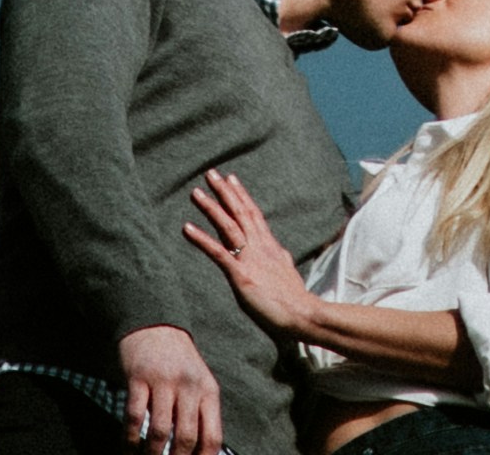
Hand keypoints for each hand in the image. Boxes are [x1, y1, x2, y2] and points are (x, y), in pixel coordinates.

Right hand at [119, 323, 226, 454]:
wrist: (156, 324)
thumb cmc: (179, 362)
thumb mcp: (199, 384)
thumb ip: (201, 414)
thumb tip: (200, 453)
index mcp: (208, 391)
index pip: (212, 437)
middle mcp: (189, 386)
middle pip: (187, 438)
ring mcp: (164, 381)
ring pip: (161, 431)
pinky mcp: (139, 377)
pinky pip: (135, 417)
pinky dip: (130, 439)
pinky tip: (127, 449)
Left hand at [180, 166, 318, 333]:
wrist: (303, 315)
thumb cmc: (295, 301)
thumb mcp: (288, 272)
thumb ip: (280, 259)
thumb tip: (281, 253)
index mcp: (270, 246)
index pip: (254, 214)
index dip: (241, 196)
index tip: (231, 179)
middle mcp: (260, 247)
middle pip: (240, 212)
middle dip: (225, 192)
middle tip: (211, 173)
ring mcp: (250, 259)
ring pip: (228, 226)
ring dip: (211, 207)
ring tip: (196, 192)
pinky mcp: (241, 275)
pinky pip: (217, 252)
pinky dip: (201, 238)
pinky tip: (186, 228)